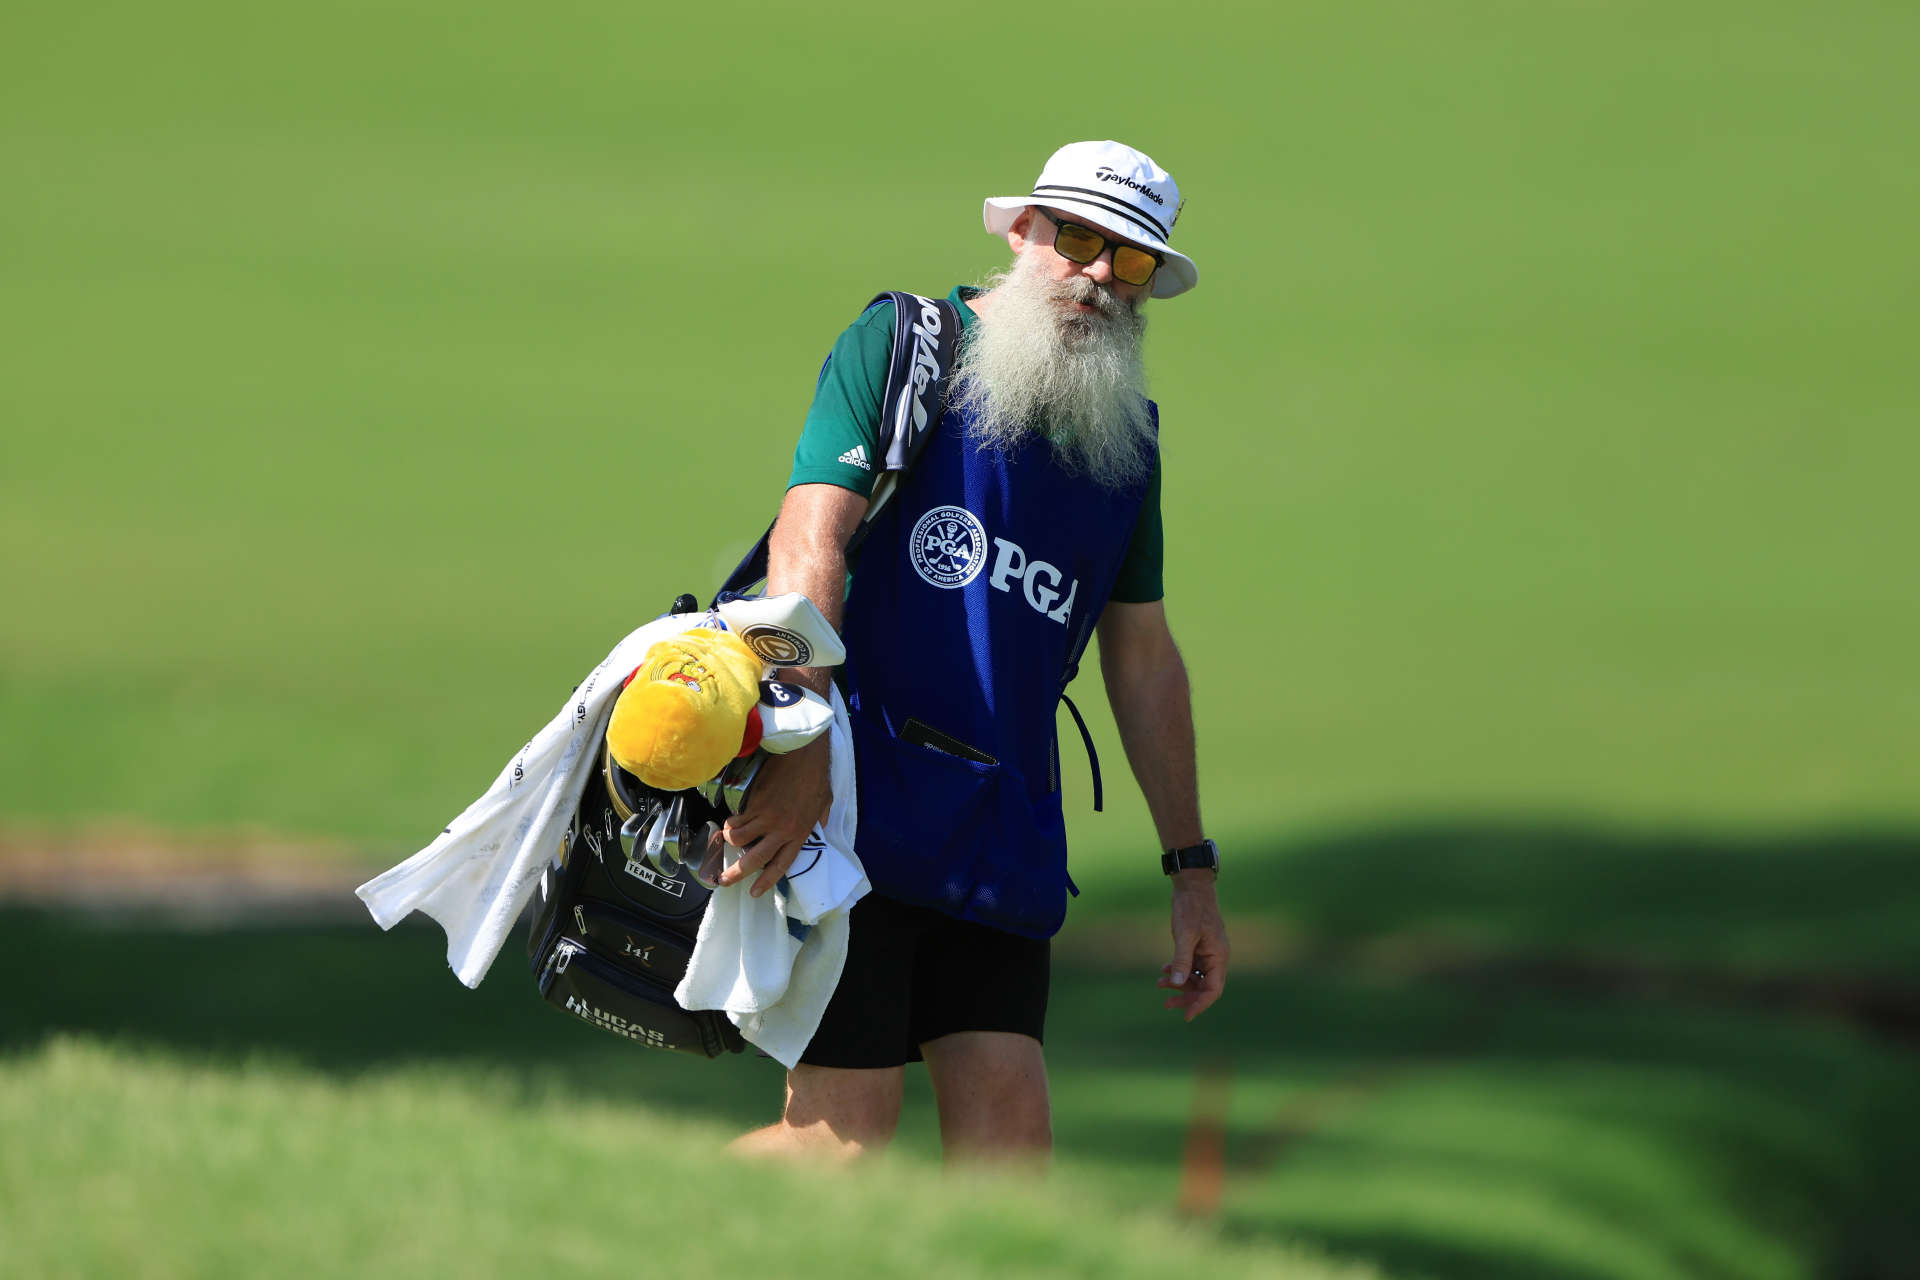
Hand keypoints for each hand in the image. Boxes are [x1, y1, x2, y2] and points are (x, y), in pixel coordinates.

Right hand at [716, 738, 830, 897]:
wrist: (803, 755)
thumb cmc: (817, 776)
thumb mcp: (824, 803)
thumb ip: (820, 818)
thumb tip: (820, 824)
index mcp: (800, 834)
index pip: (781, 865)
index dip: (766, 881)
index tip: (754, 892)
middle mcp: (781, 831)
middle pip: (754, 860)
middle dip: (736, 873)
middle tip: (723, 880)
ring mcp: (766, 817)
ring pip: (738, 840)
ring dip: (730, 841)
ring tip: (729, 837)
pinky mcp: (755, 803)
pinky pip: (736, 820)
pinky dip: (730, 822)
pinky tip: (730, 820)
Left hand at [1158, 870, 1227, 1020]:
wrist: (1191, 886)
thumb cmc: (1191, 909)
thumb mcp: (1185, 935)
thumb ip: (1181, 960)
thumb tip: (1176, 984)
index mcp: (1218, 957)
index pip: (1213, 990)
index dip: (1200, 1004)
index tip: (1186, 1016)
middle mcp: (1215, 957)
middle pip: (1204, 987)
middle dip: (1186, 997)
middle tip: (1166, 1004)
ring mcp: (1207, 952)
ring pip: (1195, 977)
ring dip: (1179, 983)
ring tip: (1159, 985)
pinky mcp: (1198, 946)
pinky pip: (1190, 966)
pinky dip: (1177, 970)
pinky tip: (1163, 971)